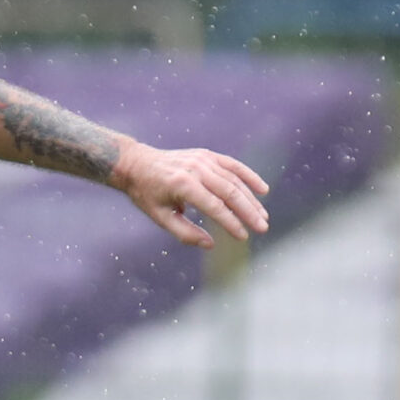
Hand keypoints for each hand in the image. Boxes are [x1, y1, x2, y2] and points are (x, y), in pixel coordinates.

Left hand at [110, 143, 270, 246]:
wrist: (137, 164)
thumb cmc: (147, 194)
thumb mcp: (160, 217)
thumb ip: (185, 232)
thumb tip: (210, 244)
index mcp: (183, 185)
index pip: (214, 207)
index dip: (231, 223)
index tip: (243, 236)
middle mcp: (196, 169)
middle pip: (230, 192)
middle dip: (248, 212)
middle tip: (262, 228)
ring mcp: (203, 159)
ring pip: (234, 180)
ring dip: (251, 198)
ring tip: (262, 216)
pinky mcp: (207, 155)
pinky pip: (233, 165)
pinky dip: (249, 176)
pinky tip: (262, 190)